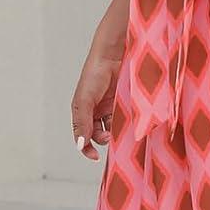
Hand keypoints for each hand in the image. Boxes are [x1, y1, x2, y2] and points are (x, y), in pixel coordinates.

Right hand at [72, 39, 124, 159]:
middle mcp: (97, 111)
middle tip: (110, 138)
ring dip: (116, 133)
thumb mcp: (84, 100)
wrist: (115, 54)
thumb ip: (82, 123)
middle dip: (103, 139)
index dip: (86, 147)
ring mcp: (112, 107)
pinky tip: (129, 126)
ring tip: (120, 131)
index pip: (82, 135)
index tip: (94, 156)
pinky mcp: (126, 103)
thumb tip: (80, 144)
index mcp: (83, 110)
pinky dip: (127, 125)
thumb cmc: (95, 72)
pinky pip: (126, 119)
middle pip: (99, 134)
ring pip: (114, 128)